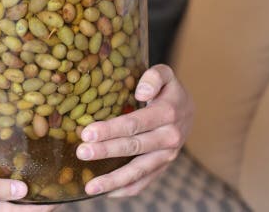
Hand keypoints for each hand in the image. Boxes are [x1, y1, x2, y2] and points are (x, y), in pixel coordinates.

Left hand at [75, 64, 193, 196]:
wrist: (187, 109)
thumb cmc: (167, 89)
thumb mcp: (165, 74)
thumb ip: (155, 76)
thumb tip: (141, 91)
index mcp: (168, 114)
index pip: (135, 123)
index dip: (110, 129)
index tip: (87, 133)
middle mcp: (169, 138)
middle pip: (133, 147)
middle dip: (105, 151)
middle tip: (82, 152)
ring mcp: (167, 156)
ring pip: (139, 171)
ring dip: (114, 179)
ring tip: (90, 187)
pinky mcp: (162, 167)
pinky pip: (145, 182)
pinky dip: (127, 189)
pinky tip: (106, 194)